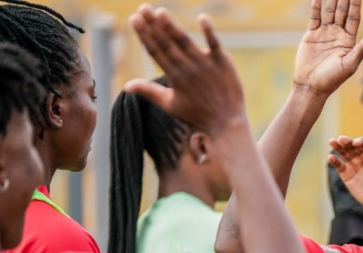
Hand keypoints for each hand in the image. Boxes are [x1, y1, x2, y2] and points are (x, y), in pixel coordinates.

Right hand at [125, 6, 245, 134]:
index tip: (134, 19)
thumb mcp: (171, 105)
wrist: (227, 122)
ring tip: (161, 11)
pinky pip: (215, 43)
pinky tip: (201, 17)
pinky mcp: (223, 62)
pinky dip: (209, 31)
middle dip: (153, 25)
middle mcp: (188, 69)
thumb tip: (126, 86)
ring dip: (172, 26)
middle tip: (142, 8)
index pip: (155, 51)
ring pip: (185, 41)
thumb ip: (149, 91)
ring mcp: (206, 64)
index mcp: (174, 77)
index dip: (144, 35)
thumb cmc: (197, 114)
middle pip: (167, 43)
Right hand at [295, 0, 362, 97]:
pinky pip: (315, 17)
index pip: (353, 17)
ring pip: (329, 11)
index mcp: (349, 41)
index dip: (355, 4)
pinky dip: (316, 6)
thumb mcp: (349, 64)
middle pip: (342, 11)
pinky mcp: (312, 35)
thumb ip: (361, 49)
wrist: (311, 86)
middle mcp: (338, 35)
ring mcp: (325, 34)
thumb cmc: (332, 79)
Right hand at [328, 135, 362, 209]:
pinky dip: (335, 161)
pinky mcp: (346, 174)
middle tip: (341, 139)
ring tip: (332, 141)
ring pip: (343, 153)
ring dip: (337, 147)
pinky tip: (331, 157)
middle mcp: (361, 157)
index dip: (360, 141)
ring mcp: (353, 165)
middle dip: (346, 141)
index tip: (356, 143)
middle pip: (351, 146)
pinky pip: (339, 165)